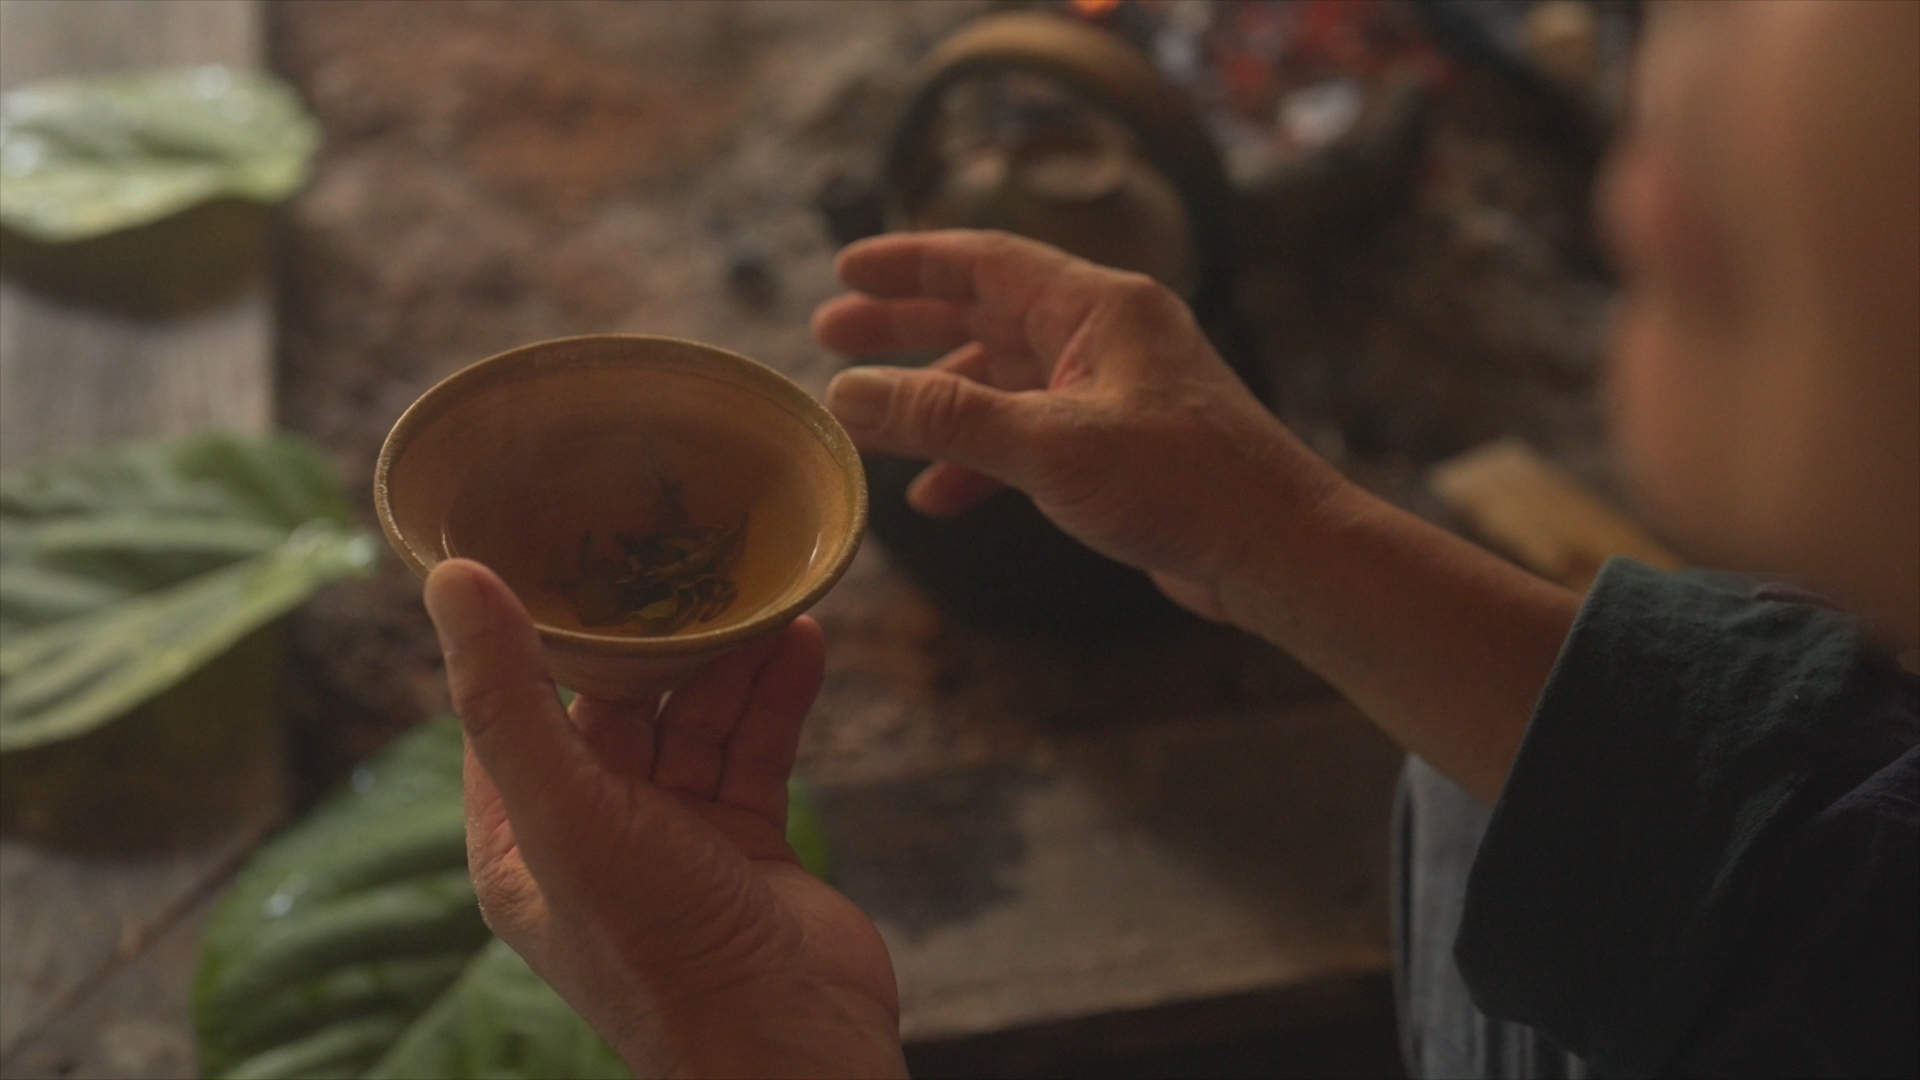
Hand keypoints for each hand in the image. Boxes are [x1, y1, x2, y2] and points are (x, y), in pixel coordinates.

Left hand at [423, 559, 905, 1078]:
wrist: (790, 1040)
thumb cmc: (661, 946)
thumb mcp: (568, 815)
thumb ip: (508, 698)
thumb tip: (450, 579)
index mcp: (522, 839)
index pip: (508, 709)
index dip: (526, 632)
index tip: (553, 548)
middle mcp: (592, 833)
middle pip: (613, 705)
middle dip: (648, 637)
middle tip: (680, 557)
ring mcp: (675, 837)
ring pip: (693, 720)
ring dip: (727, 661)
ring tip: (758, 592)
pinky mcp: (746, 841)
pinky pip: (755, 748)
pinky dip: (777, 697)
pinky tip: (802, 643)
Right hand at [815, 230, 1580, 801]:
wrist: (1278, 553)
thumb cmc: (1184, 484)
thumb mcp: (1049, 447)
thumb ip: (946, 417)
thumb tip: (849, 393)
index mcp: (1101, 305)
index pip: (987, 260)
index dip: (909, 262)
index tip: (844, 269)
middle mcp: (1108, 335)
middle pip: (987, 313)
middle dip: (908, 326)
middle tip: (832, 333)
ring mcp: (1114, 391)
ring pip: (1004, 379)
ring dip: (936, 399)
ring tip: (865, 418)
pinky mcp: (1119, 447)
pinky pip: (1030, 437)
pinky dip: (981, 459)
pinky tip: (936, 496)